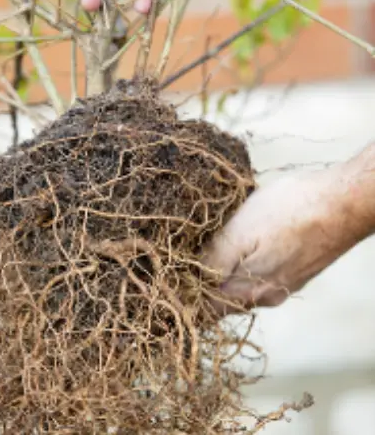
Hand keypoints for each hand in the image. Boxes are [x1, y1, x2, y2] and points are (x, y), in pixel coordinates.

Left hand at [201, 161, 368, 315]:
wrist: (343, 202)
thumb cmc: (290, 212)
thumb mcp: (239, 232)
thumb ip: (213, 262)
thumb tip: (190, 283)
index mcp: (249, 292)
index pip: (206, 311)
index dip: (185, 297)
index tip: (171, 277)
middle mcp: (266, 296)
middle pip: (222, 299)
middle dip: (201, 281)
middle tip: (185, 254)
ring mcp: (282, 284)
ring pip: (240, 285)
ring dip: (222, 270)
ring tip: (209, 243)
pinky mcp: (294, 270)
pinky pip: (258, 274)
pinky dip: (242, 263)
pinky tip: (240, 241)